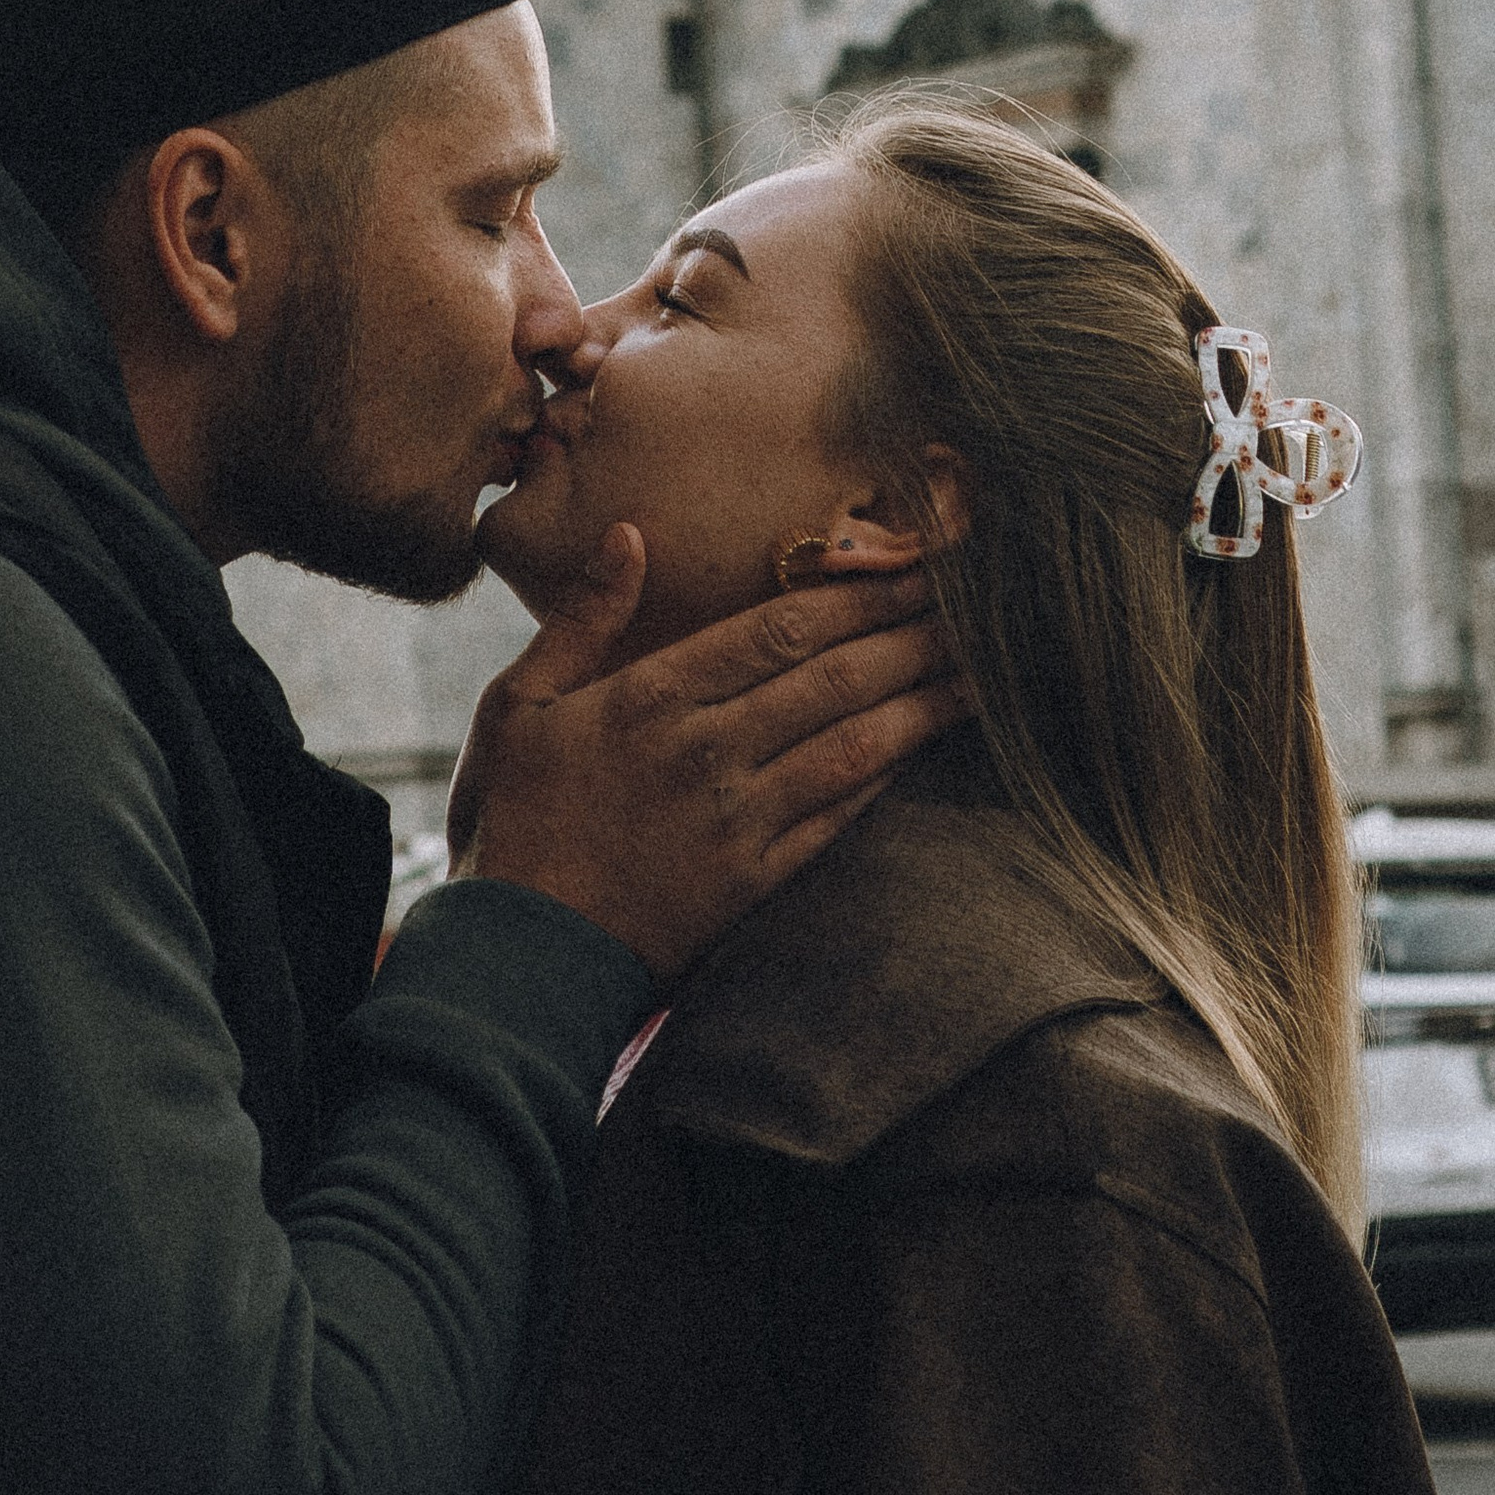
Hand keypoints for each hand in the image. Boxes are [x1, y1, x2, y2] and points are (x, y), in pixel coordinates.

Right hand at [445, 522, 966, 982]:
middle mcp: (707, 751)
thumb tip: (629, 535)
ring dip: (922, 703)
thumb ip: (581, 619)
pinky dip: (886, 776)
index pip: (779, 629)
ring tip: (981, 670)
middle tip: (978, 602)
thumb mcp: (519, 706)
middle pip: (833, 679)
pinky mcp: (753, 882)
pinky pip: (837, 818)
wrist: (519, 959)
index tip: (912, 564)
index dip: (857, 594)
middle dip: (911, 635)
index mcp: (653, 697)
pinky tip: (924, 746)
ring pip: (853, 746)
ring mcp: (737, 821)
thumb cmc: (513, 821)